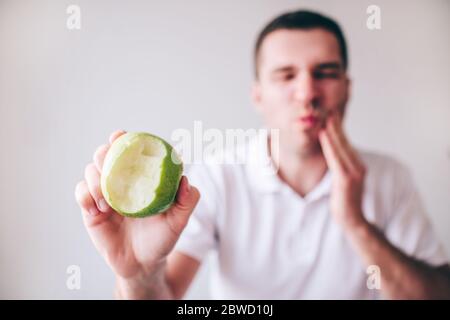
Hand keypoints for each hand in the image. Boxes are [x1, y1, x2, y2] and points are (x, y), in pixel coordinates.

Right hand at [75, 130, 199, 278]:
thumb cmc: (162, 238)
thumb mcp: (178, 221)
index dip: (123, 139)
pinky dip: (85, 195)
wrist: (143, 264)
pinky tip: (98, 208)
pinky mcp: (90, 210)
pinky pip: (81, 194)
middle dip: (103, 153)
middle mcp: (120, 181)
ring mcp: (104, 194)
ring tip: (107, 200)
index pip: (128, 151)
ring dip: (95, 179)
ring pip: (90, 171)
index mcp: (139, 178)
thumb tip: (185, 180)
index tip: (121, 136)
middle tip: (108, 161)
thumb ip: (186, 201)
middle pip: (104, 155)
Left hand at [318, 113, 366, 228]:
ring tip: (326, 115)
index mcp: (357, 165)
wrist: (352, 221)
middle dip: (335, 124)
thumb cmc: (344, 202)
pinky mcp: (346, 179)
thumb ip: (339, 167)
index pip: (346, 143)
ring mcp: (354, 172)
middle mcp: (358, 166)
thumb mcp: (342, 181)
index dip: (338, 128)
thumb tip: (332, 156)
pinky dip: (330, 144)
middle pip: (344, 141)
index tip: (331, 113)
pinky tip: (324, 133)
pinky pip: (335, 157)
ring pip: (340, 146)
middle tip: (328, 107)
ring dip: (332, 129)